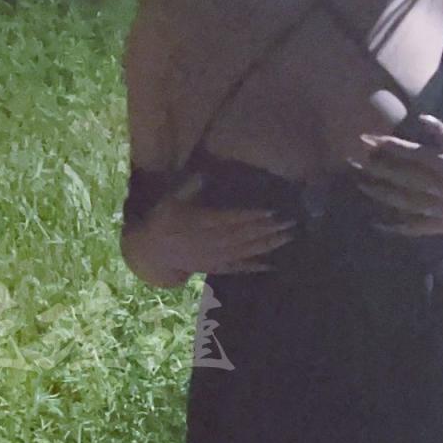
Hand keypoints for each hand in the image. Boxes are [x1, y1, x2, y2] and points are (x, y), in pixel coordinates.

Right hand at [134, 180, 294, 283]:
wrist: (152, 252)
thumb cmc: (162, 221)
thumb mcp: (170, 200)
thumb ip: (188, 188)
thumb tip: (203, 174)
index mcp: (199, 223)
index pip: (231, 219)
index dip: (251, 217)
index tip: (272, 212)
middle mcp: (209, 242)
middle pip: (243, 236)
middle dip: (268, 230)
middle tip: (290, 223)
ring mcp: (213, 257)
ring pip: (244, 252)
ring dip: (267, 246)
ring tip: (288, 238)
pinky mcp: (214, 268)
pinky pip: (236, 269)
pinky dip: (253, 267)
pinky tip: (271, 265)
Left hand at [352, 121, 442, 250]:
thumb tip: (422, 120)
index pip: (415, 155)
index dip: (390, 146)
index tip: (368, 139)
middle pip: (405, 178)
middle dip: (378, 168)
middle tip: (353, 159)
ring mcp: (442, 210)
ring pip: (406, 202)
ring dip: (382, 194)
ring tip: (361, 184)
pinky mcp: (442, 226)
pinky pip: (416, 227)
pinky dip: (396, 227)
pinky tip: (377, 222)